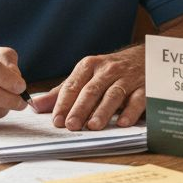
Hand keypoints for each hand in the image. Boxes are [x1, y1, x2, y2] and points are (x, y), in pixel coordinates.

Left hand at [30, 45, 144, 130]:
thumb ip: (62, 92)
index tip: (56, 120)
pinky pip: (138, 99)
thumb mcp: (86, 75)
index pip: (73, 85)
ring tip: (93, 126)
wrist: (146, 57)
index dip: (64, 103)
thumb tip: (36, 106)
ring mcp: (127, 78)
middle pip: (91, 90)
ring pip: (114, 94)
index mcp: (89, 66)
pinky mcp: (145, 87)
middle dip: (80, 108)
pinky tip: (123, 122)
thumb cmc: (111, 71)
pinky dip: (131, 111)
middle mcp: (107, 70)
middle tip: (71, 125)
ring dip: (103, 111)